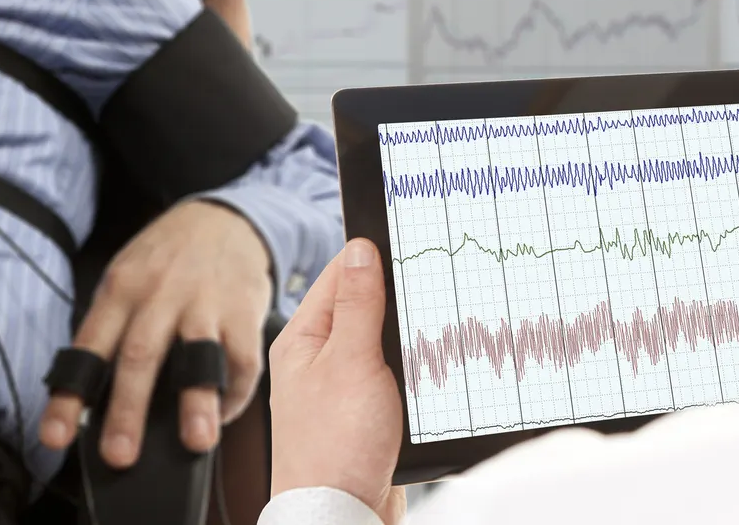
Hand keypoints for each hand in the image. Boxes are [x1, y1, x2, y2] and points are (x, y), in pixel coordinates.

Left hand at [39, 200, 272, 467]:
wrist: (224, 218)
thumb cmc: (168, 259)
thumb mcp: (128, 278)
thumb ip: (115, 329)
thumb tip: (94, 402)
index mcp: (121, 290)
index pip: (88, 349)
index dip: (69, 396)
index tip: (54, 437)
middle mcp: (160, 295)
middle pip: (140, 356)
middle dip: (129, 411)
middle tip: (120, 455)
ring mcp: (204, 303)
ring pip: (198, 356)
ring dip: (197, 402)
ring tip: (198, 442)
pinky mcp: (243, 310)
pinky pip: (243, 358)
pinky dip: (236, 394)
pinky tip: (224, 415)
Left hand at [268, 238, 405, 524]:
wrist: (342, 513)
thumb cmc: (333, 448)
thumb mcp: (350, 362)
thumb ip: (357, 305)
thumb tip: (360, 252)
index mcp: (305, 337)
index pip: (340, 274)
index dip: (374, 256)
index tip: (409, 242)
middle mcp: (321, 357)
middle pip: (366, 305)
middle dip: (398, 298)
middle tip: (430, 287)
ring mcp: (346, 384)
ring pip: (386, 340)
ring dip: (409, 335)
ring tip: (433, 327)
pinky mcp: (369, 409)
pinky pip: (395, 372)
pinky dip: (414, 367)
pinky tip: (432, 366)